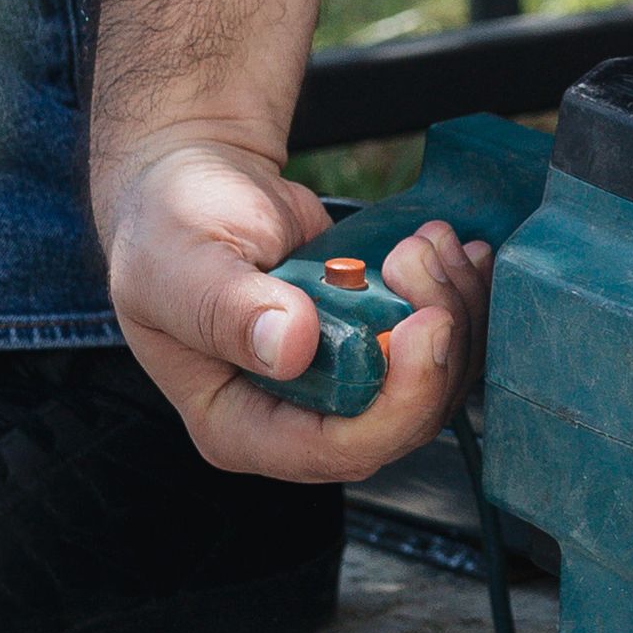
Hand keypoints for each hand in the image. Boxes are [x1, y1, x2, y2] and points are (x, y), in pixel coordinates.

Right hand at [99, 134, 484, 481]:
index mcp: (237, 426)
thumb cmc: (171, 225)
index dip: (395, 404)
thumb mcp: (182, 261)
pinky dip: (461, 298)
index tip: (422, 324)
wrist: (200, 182)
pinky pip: (441, 347)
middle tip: (424, 258)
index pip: (334, 450)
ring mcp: (343, 385)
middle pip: (401, 423)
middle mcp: (296, 421)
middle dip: (435, 345)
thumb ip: (228, 308)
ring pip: (434, 385)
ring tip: (429, 241)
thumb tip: (292, 347)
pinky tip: (456, 250)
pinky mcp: (376, 346)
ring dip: (454, 310)